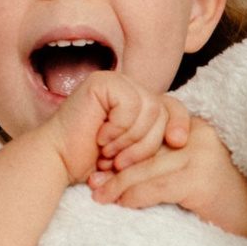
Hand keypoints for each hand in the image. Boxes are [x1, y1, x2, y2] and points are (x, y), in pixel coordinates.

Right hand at [39, 73, 188, 187]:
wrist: (60, 163)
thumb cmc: (94, 164)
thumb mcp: (136, 154)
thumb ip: (157, 141)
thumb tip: (186, 139)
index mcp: (139, 103)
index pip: (174, 106)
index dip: (180, 124)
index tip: (179, 143)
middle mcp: (129, 88)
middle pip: (164, 111)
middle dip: (148, 144)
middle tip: (121, 162)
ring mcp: (115, 82)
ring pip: (151, 109)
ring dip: (131, 140)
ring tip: (109, 153)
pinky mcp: (102, 82)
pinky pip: (131, 105)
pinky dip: (119, 128)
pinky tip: (100, 137)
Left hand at [94, 114, 246, 236]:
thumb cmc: (223, 200)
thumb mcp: (191, 172)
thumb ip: (165, 162)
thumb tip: (118, 167)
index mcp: (194, 128)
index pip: (149, 131)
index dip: (121, 147)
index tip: (100, 164)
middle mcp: (198, 135)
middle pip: (145, 149)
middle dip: (114, 168)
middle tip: (92, 182)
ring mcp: (201, 155)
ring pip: (147, 168)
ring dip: (119, 185)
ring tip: (100, 196)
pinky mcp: (201, 178)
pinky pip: (157, 186)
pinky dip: (135, 197)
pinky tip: (123, 205)